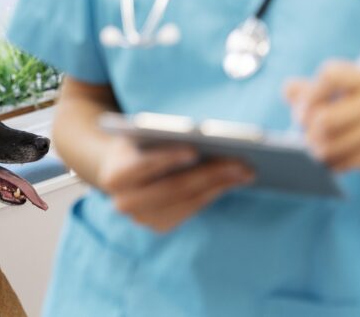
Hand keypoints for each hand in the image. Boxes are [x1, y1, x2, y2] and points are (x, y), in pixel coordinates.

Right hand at [96, 137, 251, 232]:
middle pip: (172, 189)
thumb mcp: (137, 134)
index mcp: (114, 176)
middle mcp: (124, 203)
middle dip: (208, 175)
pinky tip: (231, 181)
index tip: (193, 149)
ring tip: (245, 171)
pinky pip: (192, 209)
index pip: (142, 167)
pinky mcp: (160, 226)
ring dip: (219, 185)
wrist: (118, 168)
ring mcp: (143, 219)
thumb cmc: (135, 144)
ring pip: (187, 201)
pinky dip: (213, 194)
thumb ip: (158, 136)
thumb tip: (200, 136)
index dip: (167, 158)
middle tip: (239, 163)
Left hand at [285, 61, 359, 189]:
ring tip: (321, 152)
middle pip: (324, 117)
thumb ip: (307, 92)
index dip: (308, 97)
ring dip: (321, 152)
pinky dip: (337, 164)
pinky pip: (349, 159)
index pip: (330, 74)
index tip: (301, 114)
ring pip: (333, 141)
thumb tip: (290, 89)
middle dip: (309, 134)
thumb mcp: (335, 100)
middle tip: (309, 140)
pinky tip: (337, 163)